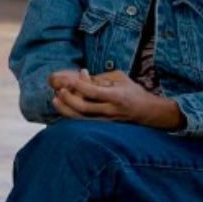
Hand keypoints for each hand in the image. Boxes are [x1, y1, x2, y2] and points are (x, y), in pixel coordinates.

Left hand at [53, 69, 183, 129]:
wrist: (147, 112)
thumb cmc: (132, 92)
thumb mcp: (120, 78)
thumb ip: (101, 77)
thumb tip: (82, 76)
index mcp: (116, 97)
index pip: (94, 92)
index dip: (79, 85)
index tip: (68, 79)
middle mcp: (110, 110)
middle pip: (85, 108)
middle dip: (69, 99)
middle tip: (59, 90)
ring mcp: (106, 120)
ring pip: (82, 118)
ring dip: (66, 109)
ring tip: (55, 99)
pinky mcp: (102, 125)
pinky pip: (84, 122)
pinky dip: (71, 115)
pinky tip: (62, 108)